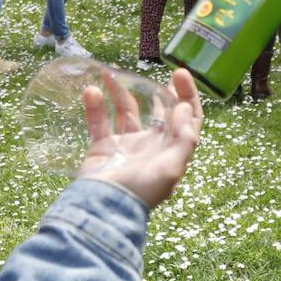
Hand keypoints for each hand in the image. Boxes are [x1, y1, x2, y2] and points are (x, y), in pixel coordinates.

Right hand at [78, 68, 202, 208]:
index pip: (187, 118)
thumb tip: (185, 107)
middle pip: (158, 112)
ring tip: (110, 72)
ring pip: (125, 111)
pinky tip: (92, 90)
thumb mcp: (171, 168)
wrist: (104, 209)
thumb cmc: (141, 191)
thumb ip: (184, 138)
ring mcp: (125, 146)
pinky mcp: (102, 148)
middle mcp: (151, 145)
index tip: (179, 73)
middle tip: (150, 72)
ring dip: (119, 91)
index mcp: (172, 150)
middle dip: (155, 90)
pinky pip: (99, 121)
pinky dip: (95, 106)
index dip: (187, 94)